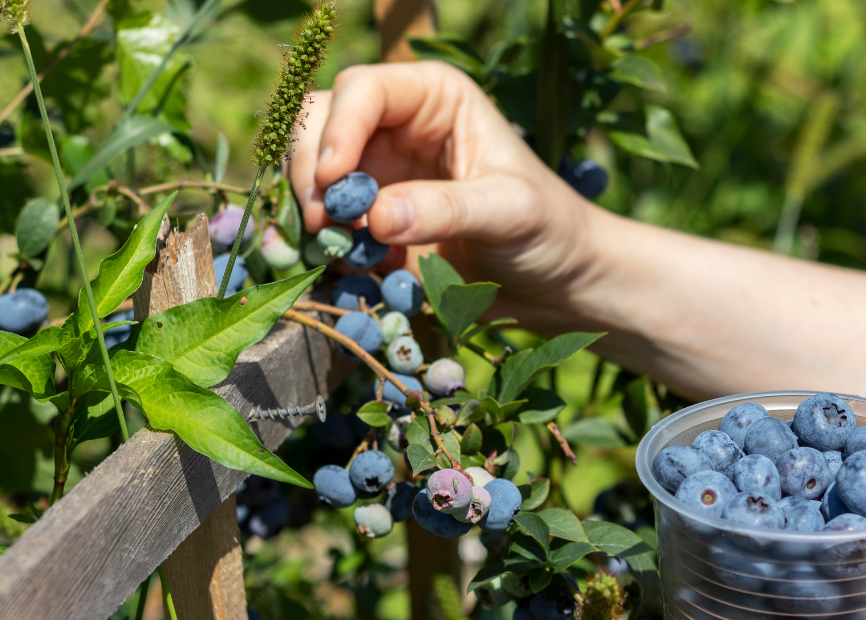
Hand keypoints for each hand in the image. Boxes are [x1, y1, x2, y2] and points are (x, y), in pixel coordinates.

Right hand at [287, 61, 597, 324]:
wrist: (554, 283)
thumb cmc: (548, 229)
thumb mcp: (509, 212)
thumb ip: (446, 208)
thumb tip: (376, 216)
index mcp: (434, 98)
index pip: (363, 91)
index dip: (337, 129)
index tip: (333, 180)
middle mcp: (396, 126)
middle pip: (319, 126)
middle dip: (311, 172)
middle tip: (323, 224)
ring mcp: (377, 174)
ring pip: (311, 175)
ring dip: (312, 212)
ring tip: (342, 249)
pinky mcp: (369, 221)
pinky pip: (324, 224)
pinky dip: (326, 245)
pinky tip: (361, 268)